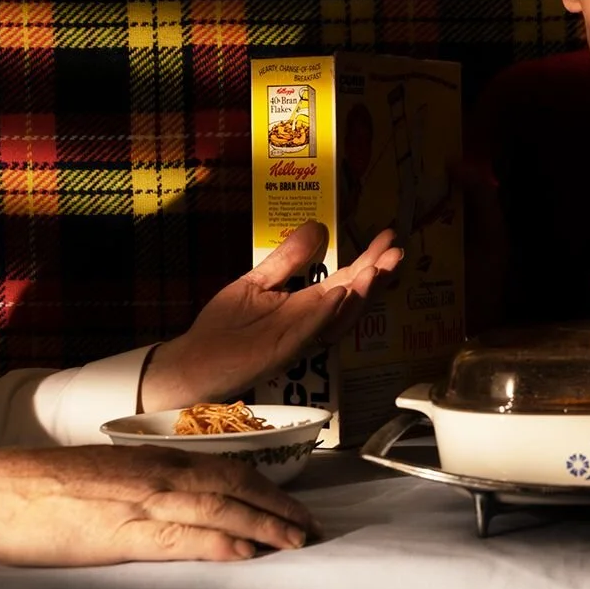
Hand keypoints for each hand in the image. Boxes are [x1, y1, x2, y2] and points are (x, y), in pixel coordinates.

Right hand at [0, 443, 318, 566]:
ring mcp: (143, 503)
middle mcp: (160, 476)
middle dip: (278, 508)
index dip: (266, 488)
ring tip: (295, 542)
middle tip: (311, 528)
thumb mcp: (110, 473)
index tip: (294, 506)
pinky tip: (245, 554)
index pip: (228, 470)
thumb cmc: (46, 485)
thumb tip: (179, 496)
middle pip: (236, 488)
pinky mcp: (122, 534)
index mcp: (157, 460)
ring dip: (263, 526)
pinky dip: (218, 545)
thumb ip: (148, 481)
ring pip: (220, 510)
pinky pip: (181, 539)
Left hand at [139, 222, 402, 411]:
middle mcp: (310, 324)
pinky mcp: (279, 352)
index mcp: (306, 306)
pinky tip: (339, 296)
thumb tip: (317, 226)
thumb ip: (287, 259)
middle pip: (351, 299)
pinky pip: (308, 333)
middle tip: (397, 252)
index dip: (368, 260)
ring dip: (358, 295)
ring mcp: (297, 339)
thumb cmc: (224, 327)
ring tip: (376, 271)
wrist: (192, 363)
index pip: (345, 280)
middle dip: (375, 276)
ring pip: (337, 318)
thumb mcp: (256, 282)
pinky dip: (324, 315)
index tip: (388, 236)